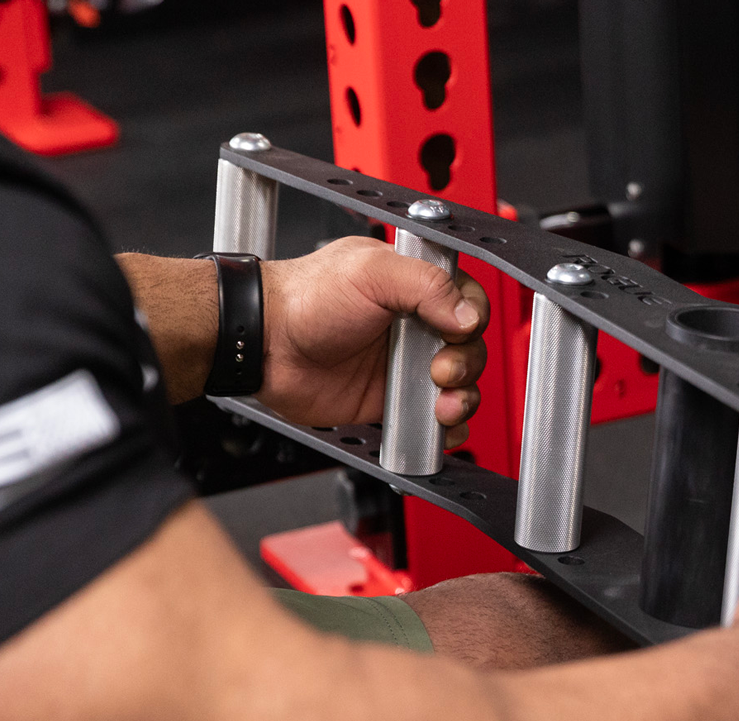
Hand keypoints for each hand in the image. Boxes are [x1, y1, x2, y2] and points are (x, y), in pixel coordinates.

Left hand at [259, 237, 489, 446]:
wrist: (266, 346)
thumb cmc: (305, 298)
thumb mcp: (370, 272)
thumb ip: (426, 285)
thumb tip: (467, 315)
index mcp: (413, 286)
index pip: (468, 302)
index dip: (472, 320)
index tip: (456, 333)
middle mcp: (412, 325)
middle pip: (470, 348)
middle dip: (466, 364)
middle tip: (439, 371)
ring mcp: (402, 365)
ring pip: (458, 386)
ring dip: (462, 398)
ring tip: (441, 405)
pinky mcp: (389, 400)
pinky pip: (430, 419)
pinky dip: (445, 429)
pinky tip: (439, 427)